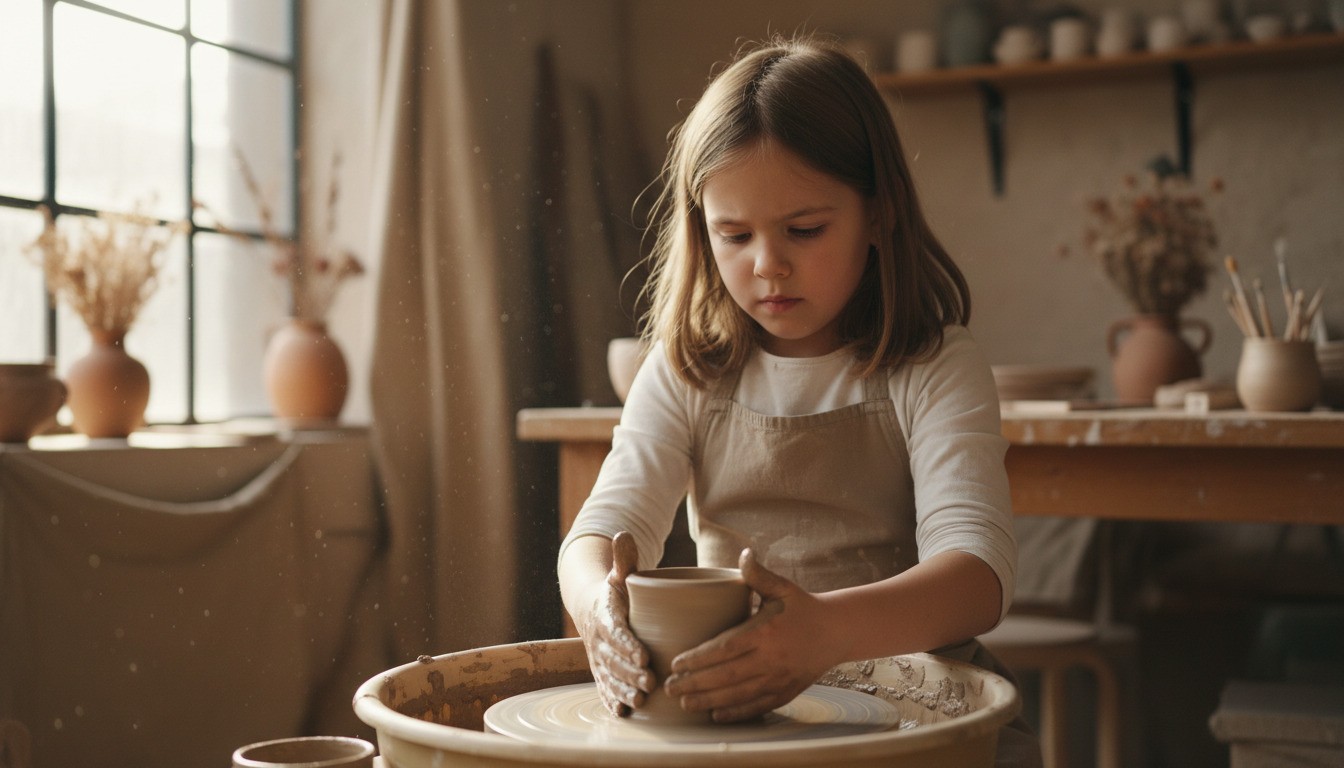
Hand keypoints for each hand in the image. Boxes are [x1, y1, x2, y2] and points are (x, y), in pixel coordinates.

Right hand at [574, 532, 653, 716]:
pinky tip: (623, 712)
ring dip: (623, 690)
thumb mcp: (620, 574)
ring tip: (641, 700)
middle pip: (614, 660)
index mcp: (606, 614)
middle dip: (630, 673)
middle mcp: (599, 639)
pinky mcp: (601, 671)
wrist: (593, 607)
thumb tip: (623, 534)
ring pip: (609, 677)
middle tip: (650, 683)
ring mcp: (598, 658)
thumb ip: (624, 559)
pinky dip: (612, 700)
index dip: (627, 645)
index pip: (615, 631)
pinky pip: (603, 688)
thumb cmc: (617, 590)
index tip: (643, 656)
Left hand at [663, 549, 847, 721]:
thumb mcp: (782, 587)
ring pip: (739, 694)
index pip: (725, 648)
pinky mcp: (787, 691)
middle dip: (695, 684)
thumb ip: (758, 574)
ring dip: (709, 702)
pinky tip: (716, 716)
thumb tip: (744, 553)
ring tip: (684, 704)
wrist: (838, 631)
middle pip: (726, 676)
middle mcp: (771, 658)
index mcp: (765, 631)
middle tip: (669, 687)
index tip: (676, 663)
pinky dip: (737, 713)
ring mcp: (780, 678)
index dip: (699, 658)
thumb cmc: (803, 606)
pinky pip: (758, 706)